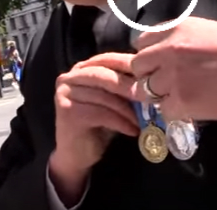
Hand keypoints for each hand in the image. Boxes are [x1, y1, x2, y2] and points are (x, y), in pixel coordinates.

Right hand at [49, 53, 138, 204]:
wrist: (76, 156)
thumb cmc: (98, 126)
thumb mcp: (112, 101)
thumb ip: (122, 86)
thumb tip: (150, 77)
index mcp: (80, 69)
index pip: (107, 60)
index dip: (129, 66)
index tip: (151, 75)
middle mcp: (68, 77)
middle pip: (104, 76)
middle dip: (129, 87)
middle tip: (151, 97)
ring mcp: (65, 94)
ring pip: (104, 96)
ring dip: (127, 109)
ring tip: (143, 120)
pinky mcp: (67, 112)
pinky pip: (101, 113)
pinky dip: (120, 122)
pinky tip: (132, 130)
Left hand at [130, 17, 216, 121]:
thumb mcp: (209, 30)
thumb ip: (182, 39)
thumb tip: (165, 51)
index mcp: (177, 28)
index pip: (142, 42)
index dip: (151, 54)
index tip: (161, 61)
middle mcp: (169, 50)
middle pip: (138, 66)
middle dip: (149, 74)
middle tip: (167, 81)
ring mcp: (173, 77)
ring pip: (144, 90)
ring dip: (158, 94)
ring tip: (178, 95)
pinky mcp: (182, 102)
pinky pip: (162, 110)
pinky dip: (173, 111)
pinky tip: (190, 106)